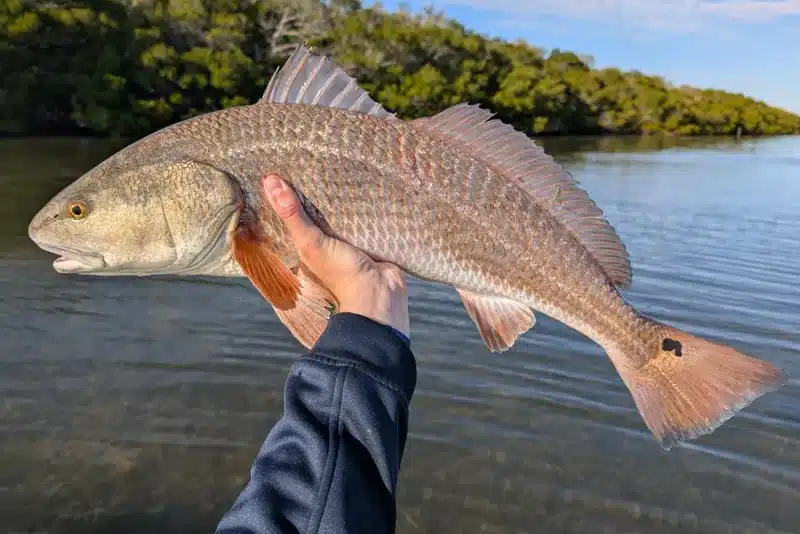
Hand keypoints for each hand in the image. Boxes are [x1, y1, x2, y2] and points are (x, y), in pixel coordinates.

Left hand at [262, 174, 409, 337]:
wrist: (380, 293)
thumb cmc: (341, 274)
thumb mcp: (311, 243)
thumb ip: (292, 215)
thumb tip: (269, 181)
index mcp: (304, 247)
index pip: (289, 217)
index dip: (284, 196)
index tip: (279, 169)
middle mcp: (323, 242)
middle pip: (314, 211)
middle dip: (312, 190)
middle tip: (307, 158)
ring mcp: (346, 239)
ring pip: (338, 211)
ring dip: (337, 194)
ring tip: (332, 160)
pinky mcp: (367, 236)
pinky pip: (360, 213)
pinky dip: (360, 201)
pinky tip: (359, 178)